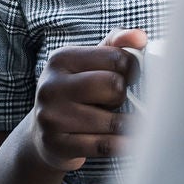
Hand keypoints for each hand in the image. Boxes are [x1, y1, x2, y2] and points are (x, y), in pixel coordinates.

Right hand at [29, 28, 146, 170]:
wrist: (43, 135)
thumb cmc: (76, 94)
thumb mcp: (89, 64)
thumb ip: (116, 45)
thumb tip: (140, 37)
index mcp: (61, 59)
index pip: (116, 58)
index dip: (132, 69)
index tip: (130, 77)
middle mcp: (51, 86)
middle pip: (114, 86)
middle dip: (122, 96)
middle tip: (114, 100)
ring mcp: (52, 117)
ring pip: (113, 121)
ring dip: (123, 124)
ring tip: (114, 121)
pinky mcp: (58, 145)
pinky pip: (106, 146)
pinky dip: (123, 144)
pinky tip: (126, 141)